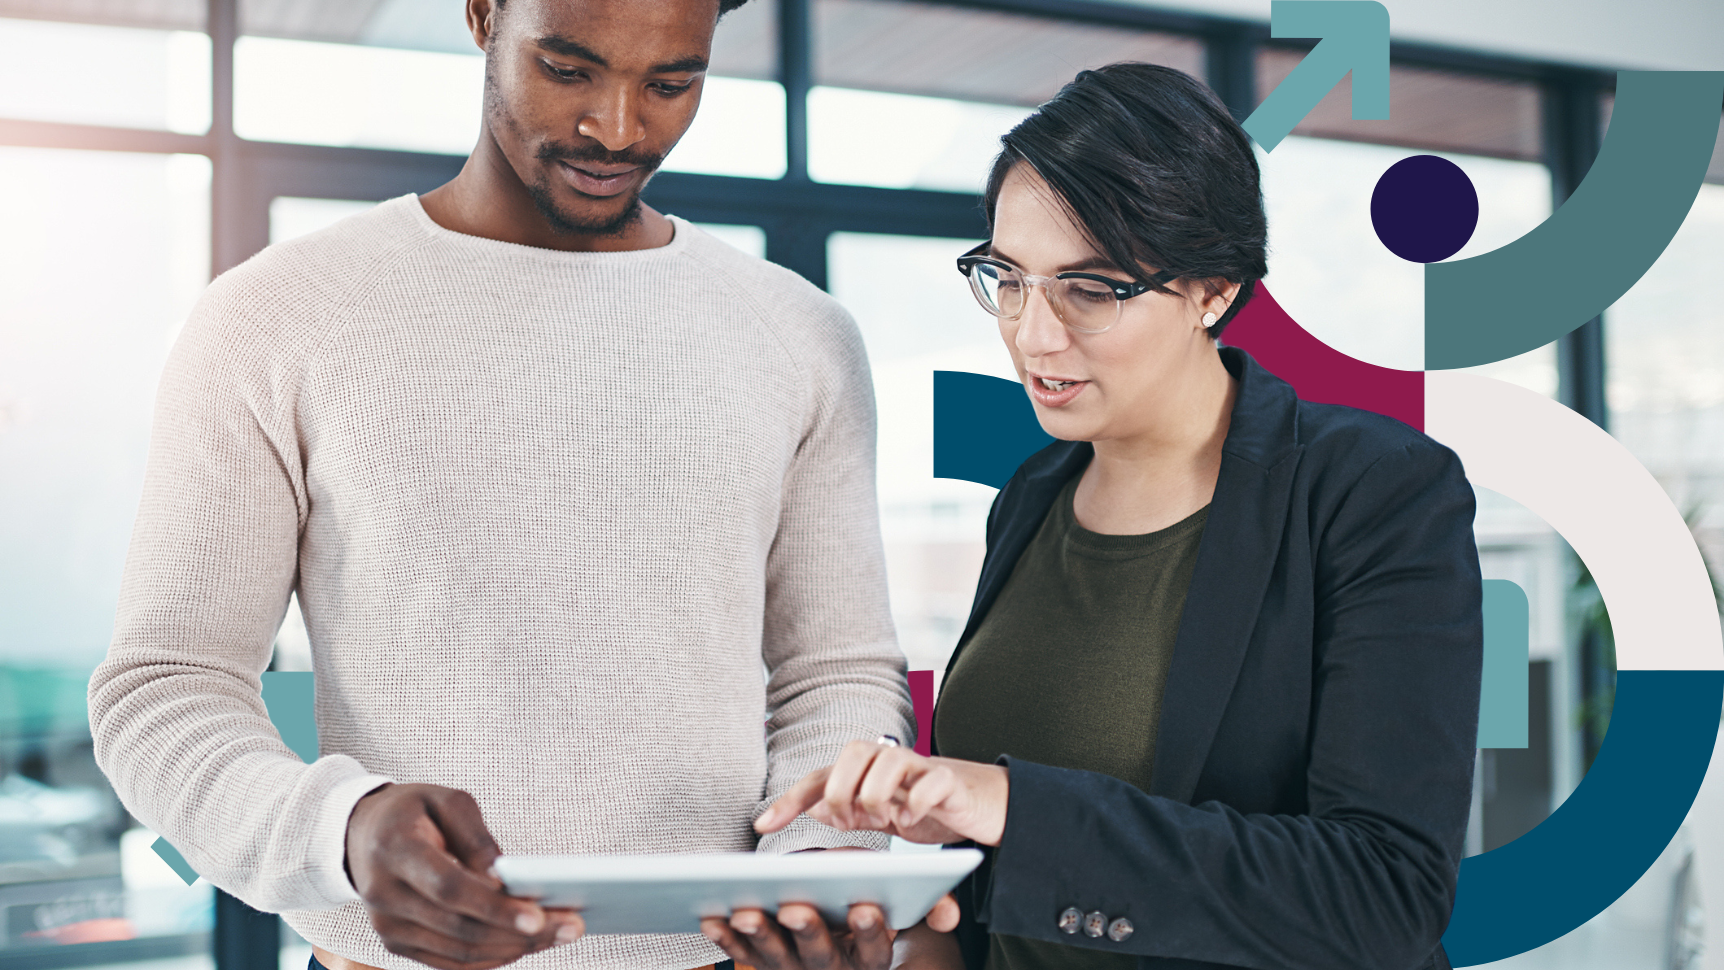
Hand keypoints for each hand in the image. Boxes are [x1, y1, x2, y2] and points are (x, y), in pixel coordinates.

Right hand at [345, 783, 583, 969]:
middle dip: (521, 933)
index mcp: (397, 851)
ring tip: (561, 934)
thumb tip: (504, 878)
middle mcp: (386, 895)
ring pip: (460, 952)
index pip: (450, 889)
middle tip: (573, 927)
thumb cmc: (413, 811)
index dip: (495, 907)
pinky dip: (493, 957)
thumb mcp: (446, 800)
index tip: (540, 916)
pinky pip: (452, 962)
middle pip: (461, 928)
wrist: (361, 835)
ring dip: (515, 948)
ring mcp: (389, 926)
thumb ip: (476, 836)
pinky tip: (527, 944)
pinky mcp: (397, 944)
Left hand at [699, 848, 958, 969]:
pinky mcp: (765, 964)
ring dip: (759, 937)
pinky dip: (726, 939)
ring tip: (745, 910)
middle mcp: (835, 969)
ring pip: (778, 959)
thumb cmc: (868, 894)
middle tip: (794, 907)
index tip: (866, 908)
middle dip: (807, 932)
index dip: (871, 931)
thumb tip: (947, 912)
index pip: (875, 949)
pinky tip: (710, 916)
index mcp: (871, 954)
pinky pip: (744, 955)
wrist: (837, 916)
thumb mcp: (901, 899)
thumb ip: (928, 905)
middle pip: (822, 957)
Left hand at [754, 741, 1009, 846]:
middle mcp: (890, 760)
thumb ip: (852, 811)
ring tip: (886, 822)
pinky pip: (930, 781)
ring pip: (886, 762)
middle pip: (851, 753)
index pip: (821, 777)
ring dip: (876, 797)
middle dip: (842, 792)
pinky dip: (916, 803)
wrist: (987, 804)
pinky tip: (913, 820)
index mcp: (868, 771)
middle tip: (851, 823)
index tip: (761, 825)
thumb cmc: (931, 807)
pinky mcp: (951, 781)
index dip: (790, 800)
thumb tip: (818, 809)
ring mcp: (921, 767)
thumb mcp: (884, 815)